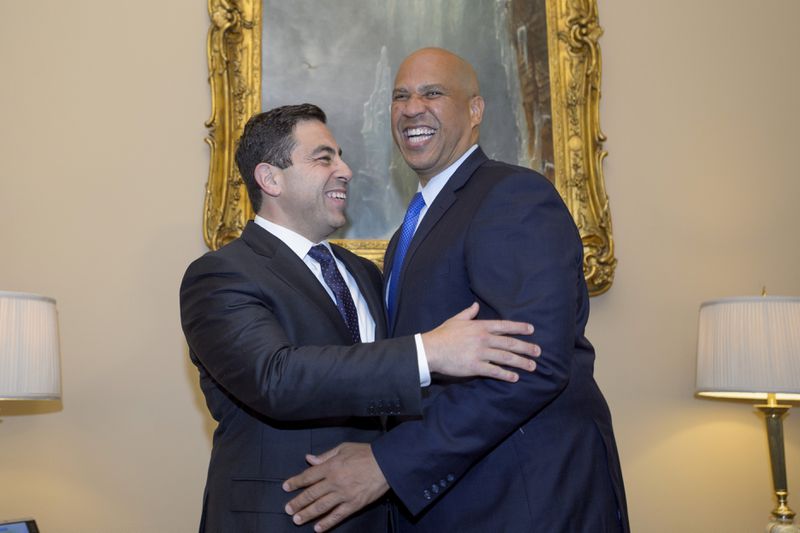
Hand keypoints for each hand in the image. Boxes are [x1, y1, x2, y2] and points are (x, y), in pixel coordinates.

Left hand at [283, 443, 387, 531]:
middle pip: (312, 494)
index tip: (286, 487)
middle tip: (288, 509)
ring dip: (307, 514)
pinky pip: (338, 515)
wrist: (387, 463)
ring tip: (297, 519)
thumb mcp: (343, 448)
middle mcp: (334, 481)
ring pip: (321, 506)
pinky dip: (327, 523)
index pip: (308, 476)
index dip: (295, 482)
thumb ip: (325, 456)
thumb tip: (309, 459)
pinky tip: (318, 528)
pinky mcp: (354, 504)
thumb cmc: (366, 453)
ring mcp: (344, 494)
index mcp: (331, 466)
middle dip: (298, 502)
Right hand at [421, 302, 539, 381]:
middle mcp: (483, 339)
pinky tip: (515, 377)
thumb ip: (468, 313)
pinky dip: (506, 374)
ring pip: (506, 357)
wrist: (431, 349)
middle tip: (538, 352)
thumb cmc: (442, 334)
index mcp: (480, 326)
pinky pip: (494, 371)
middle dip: (526, 347)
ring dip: (521, 362)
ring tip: (532, 366)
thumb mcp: (456, 320)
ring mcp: (480, 353)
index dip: (519, 328)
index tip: (532, 330)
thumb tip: (476, 305)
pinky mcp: (475, 366)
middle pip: (510, 343)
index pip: (504, 326)